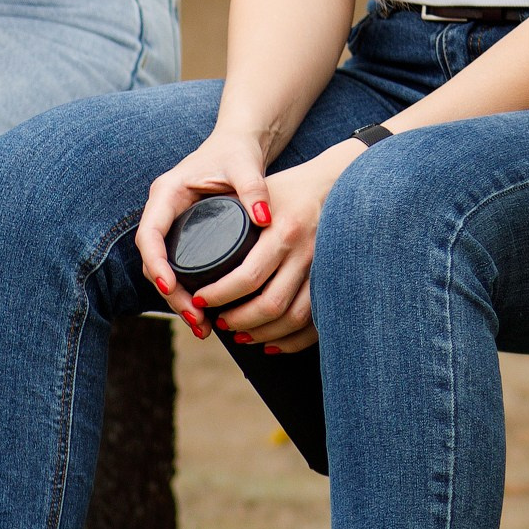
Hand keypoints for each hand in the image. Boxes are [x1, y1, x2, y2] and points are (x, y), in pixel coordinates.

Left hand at [137, 132, 354, 354]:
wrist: (334, 184)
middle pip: (271, 304)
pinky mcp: (333, 281)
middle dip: (239, 320)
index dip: (220, 295)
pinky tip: (272, 343)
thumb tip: (194, 242)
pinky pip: (315, 322)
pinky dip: (293, 340)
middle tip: (219, 322)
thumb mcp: (258, 194)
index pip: (248, 276)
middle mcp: (306, 253)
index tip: (200, 300)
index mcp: (284, 230)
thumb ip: (234, 216)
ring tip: (240, 334)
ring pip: (293, 318)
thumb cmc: (288, 189)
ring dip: (263, 333)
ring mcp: (323, 270)